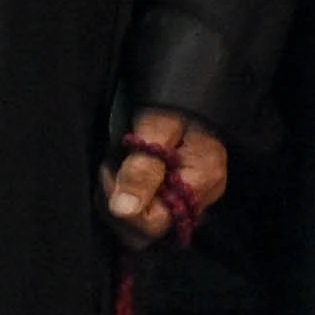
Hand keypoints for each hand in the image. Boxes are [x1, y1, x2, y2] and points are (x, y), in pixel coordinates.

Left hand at [103, 108, 233, 238]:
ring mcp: (192, 198)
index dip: (124, 207)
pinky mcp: (181, 193)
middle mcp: (201, 198)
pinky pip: (148, 211)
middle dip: (118, 205)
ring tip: (119, 165)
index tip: (113, 170)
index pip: (153, 224)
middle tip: (113, 168)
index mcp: (201, 182)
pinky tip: (127, 172)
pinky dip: (129, 197)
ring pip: (143, 226)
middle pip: (146, 233)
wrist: (197, 81)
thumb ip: (143, 168)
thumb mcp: (157, 126)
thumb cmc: (178, 100)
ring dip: (120, 200)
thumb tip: (123, 209)